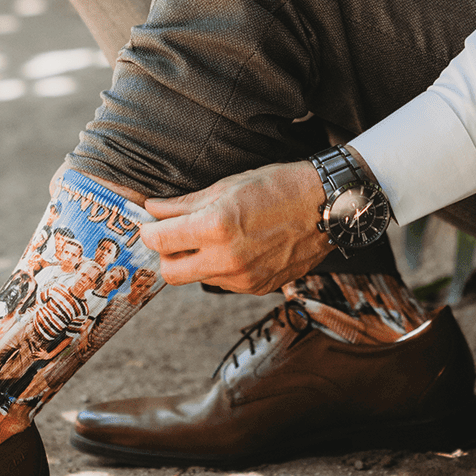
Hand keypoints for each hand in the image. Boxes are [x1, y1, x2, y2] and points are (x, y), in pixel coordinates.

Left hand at [139, 161, 329, 293]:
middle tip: (175, 235)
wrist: (326, 207)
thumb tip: (153, 209)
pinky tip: (238, 246)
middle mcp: (227, 260)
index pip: (158, 241)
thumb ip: (184, 204)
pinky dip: (221, 267)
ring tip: (216, 236)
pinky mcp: (257, 289)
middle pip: (171, 273)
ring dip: (196, 260)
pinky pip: (224, 282)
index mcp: (215, 228)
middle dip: (166, 254)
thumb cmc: (277, 187)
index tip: (151, 224)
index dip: (149, 232)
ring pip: (198, 278)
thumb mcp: (226, 186)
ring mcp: (243, 279)